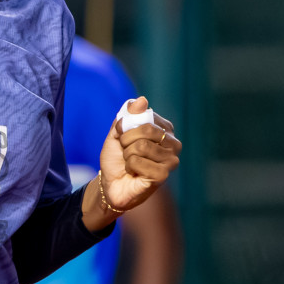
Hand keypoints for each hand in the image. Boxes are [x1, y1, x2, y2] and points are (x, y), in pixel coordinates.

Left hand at [99, 97, 180, 213]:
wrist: (110, 184)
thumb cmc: (117, 158)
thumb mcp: (117, 133)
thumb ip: (128, 116)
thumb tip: (142, 100)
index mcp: (164, 129)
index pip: (146, 117)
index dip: (126, 127)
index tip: (123, 138)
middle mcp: (173, 143)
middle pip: (146, 130)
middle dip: (126, 141)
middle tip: (126, 152)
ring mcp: (171, 160)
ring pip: (141, 146)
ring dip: (127, 155)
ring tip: (131, 163)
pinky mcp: (164, 175)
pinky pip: (138, 162)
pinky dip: (129, 167)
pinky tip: (135, 173)